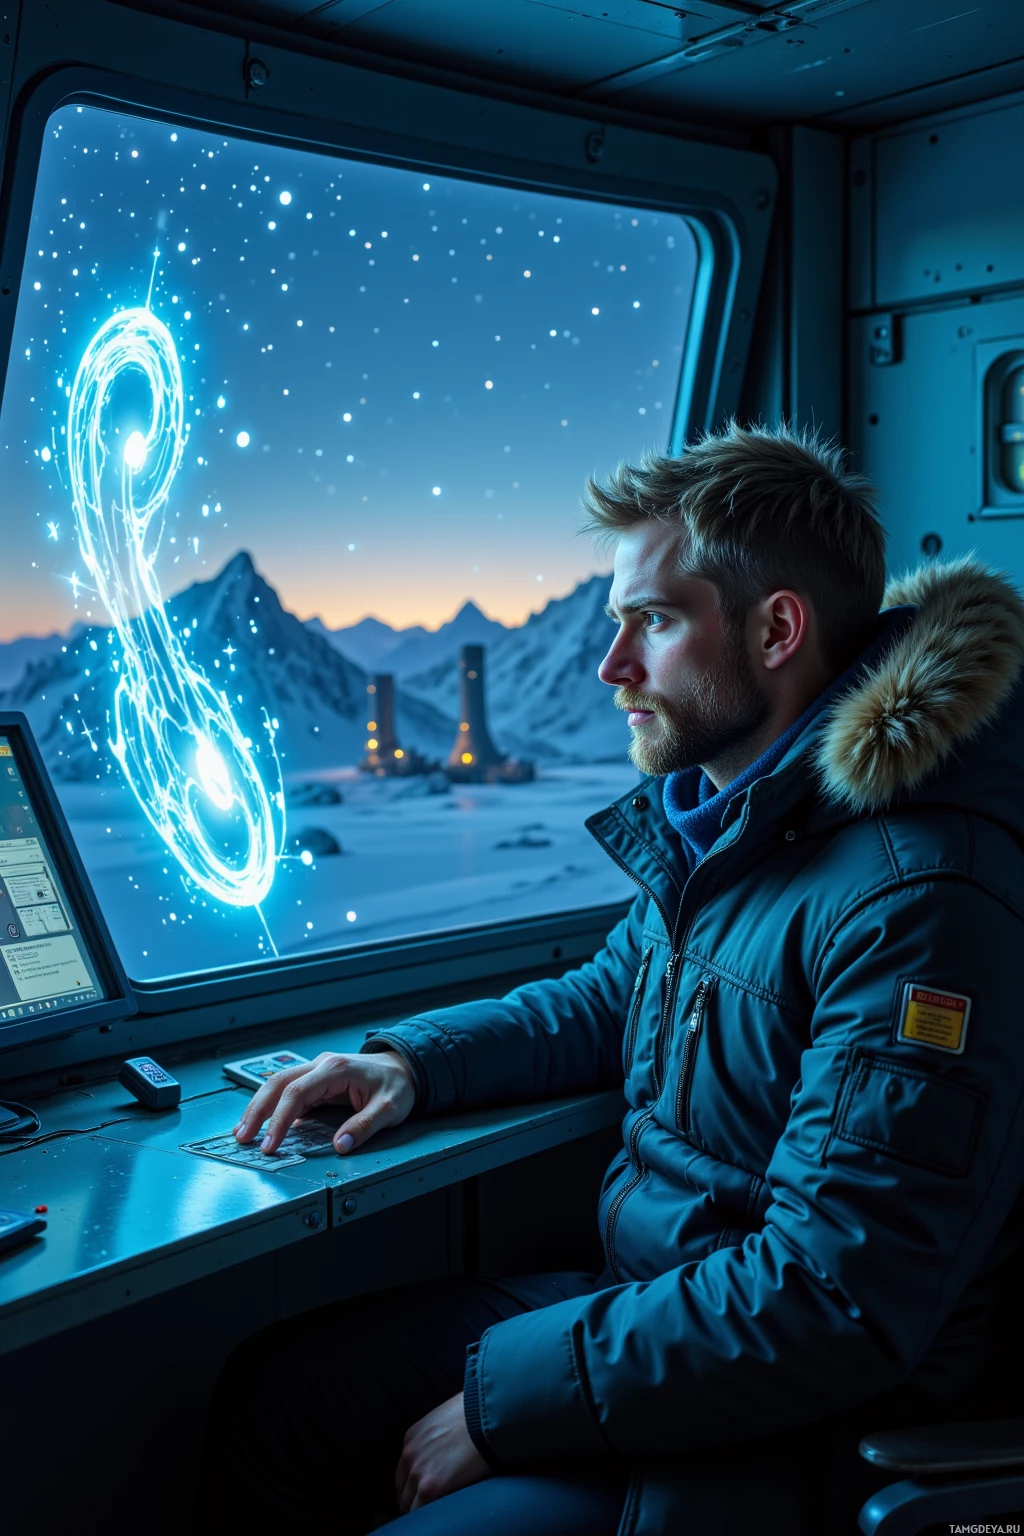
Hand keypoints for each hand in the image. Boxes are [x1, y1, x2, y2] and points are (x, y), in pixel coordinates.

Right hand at [234, 1049, 415, 1154]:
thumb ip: (364, 1127)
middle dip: (257, 1111)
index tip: (270, 1143)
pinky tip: (262, 1123)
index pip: (297, 1092)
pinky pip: (288, 1091)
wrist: (405, 1068)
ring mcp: (317, 1071)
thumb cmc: (397, 1085)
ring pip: (278, 1085)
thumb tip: (339, 1146)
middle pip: (278, 1084)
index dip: (280, 1119)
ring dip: (259, 1107)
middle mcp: (321, 1066)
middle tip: (243, 1137)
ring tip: (243, 1132)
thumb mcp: (389, 1108)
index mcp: (336, 1069)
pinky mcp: (316, 1081)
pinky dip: (271, 1107)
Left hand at [395, 1392, 491, 1513]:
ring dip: (419, 1507)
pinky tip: (439, 1511)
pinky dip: (426, 1514)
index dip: (413, 1482)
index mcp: (411, 1438)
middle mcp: (409, 1455)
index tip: (423, 1488)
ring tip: (436, 1508)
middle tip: (429, 1502)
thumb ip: (434, 1436)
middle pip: (403, 1489)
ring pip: (408, 1503)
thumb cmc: (473, 1415)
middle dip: (414, 1497)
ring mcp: (417, 1473)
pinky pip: (418, 1511)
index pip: (404, 1470)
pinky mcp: (430, 1489)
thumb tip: (442, 1449)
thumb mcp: (443, 1419)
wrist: (485, 1417)